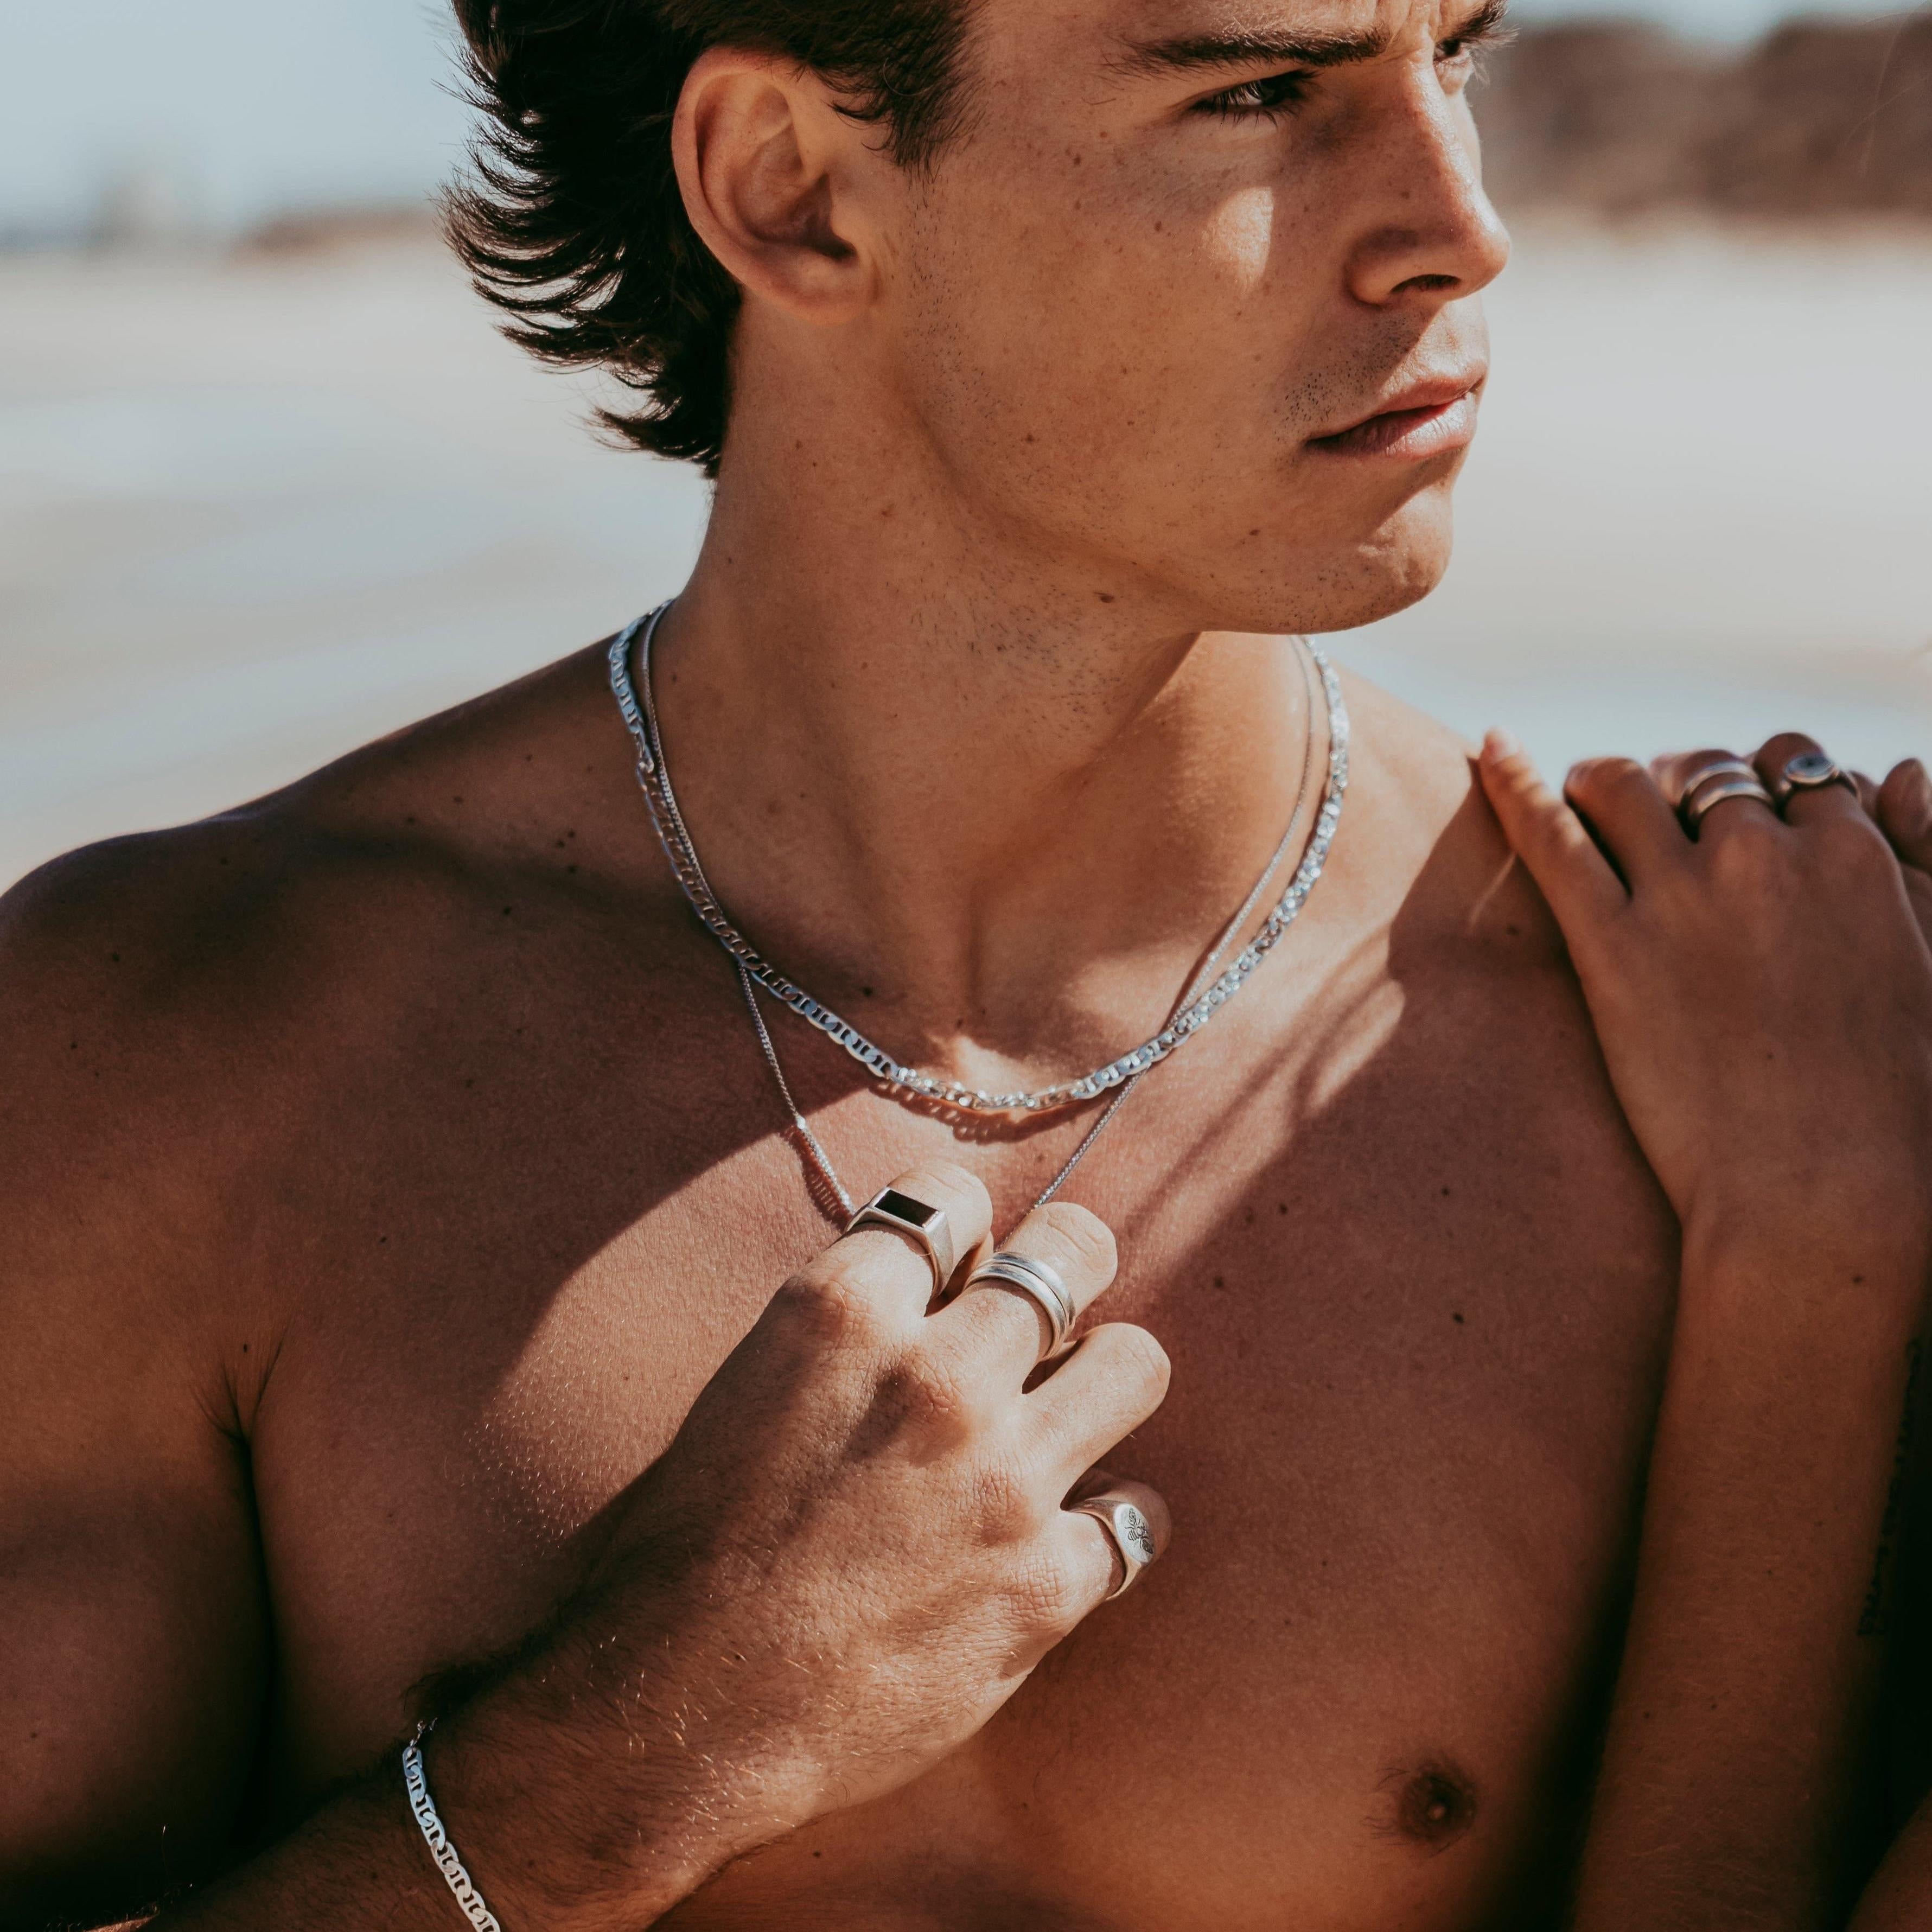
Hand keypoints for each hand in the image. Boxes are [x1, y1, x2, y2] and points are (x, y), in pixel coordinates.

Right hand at [438, 1161, 1170, 1913]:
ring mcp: (1004, 1480)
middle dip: (1066, 1260)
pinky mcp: (1045, 1585)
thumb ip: (845, 1330)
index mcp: (842, 1314)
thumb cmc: (684, 1554)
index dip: (960, 1220)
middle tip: (1054, 1297)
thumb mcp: (745, 1389)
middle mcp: (938, 1377)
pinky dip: (1113, 1523)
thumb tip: (928, 1295)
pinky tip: (1073, 1535)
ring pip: (1134, 1363)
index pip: (951, 1192)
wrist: (676, 1719)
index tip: (957, 1254)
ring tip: (1072, 1409)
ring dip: (1104, 1377)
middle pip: (1070, 1251)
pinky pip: (1138, 1517)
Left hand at [1477, 732, 1931, 1278]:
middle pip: (1703, 772)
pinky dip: (1515, 781)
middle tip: (1655, 820)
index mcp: (1852, 854)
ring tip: (1585, 800)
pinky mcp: (1612, 948)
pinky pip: (1549, 837)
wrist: (1826, 1195)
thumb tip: (1905, 770)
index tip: (1732, 814)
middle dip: (1680, 790)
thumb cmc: (1897, 1103)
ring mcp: (1683, 898)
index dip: (1755, 787)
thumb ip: (1920, 857)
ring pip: (1623, 785)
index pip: (1790, 765)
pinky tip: (1489, 748)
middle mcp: (1766, 855)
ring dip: (1602, 784)